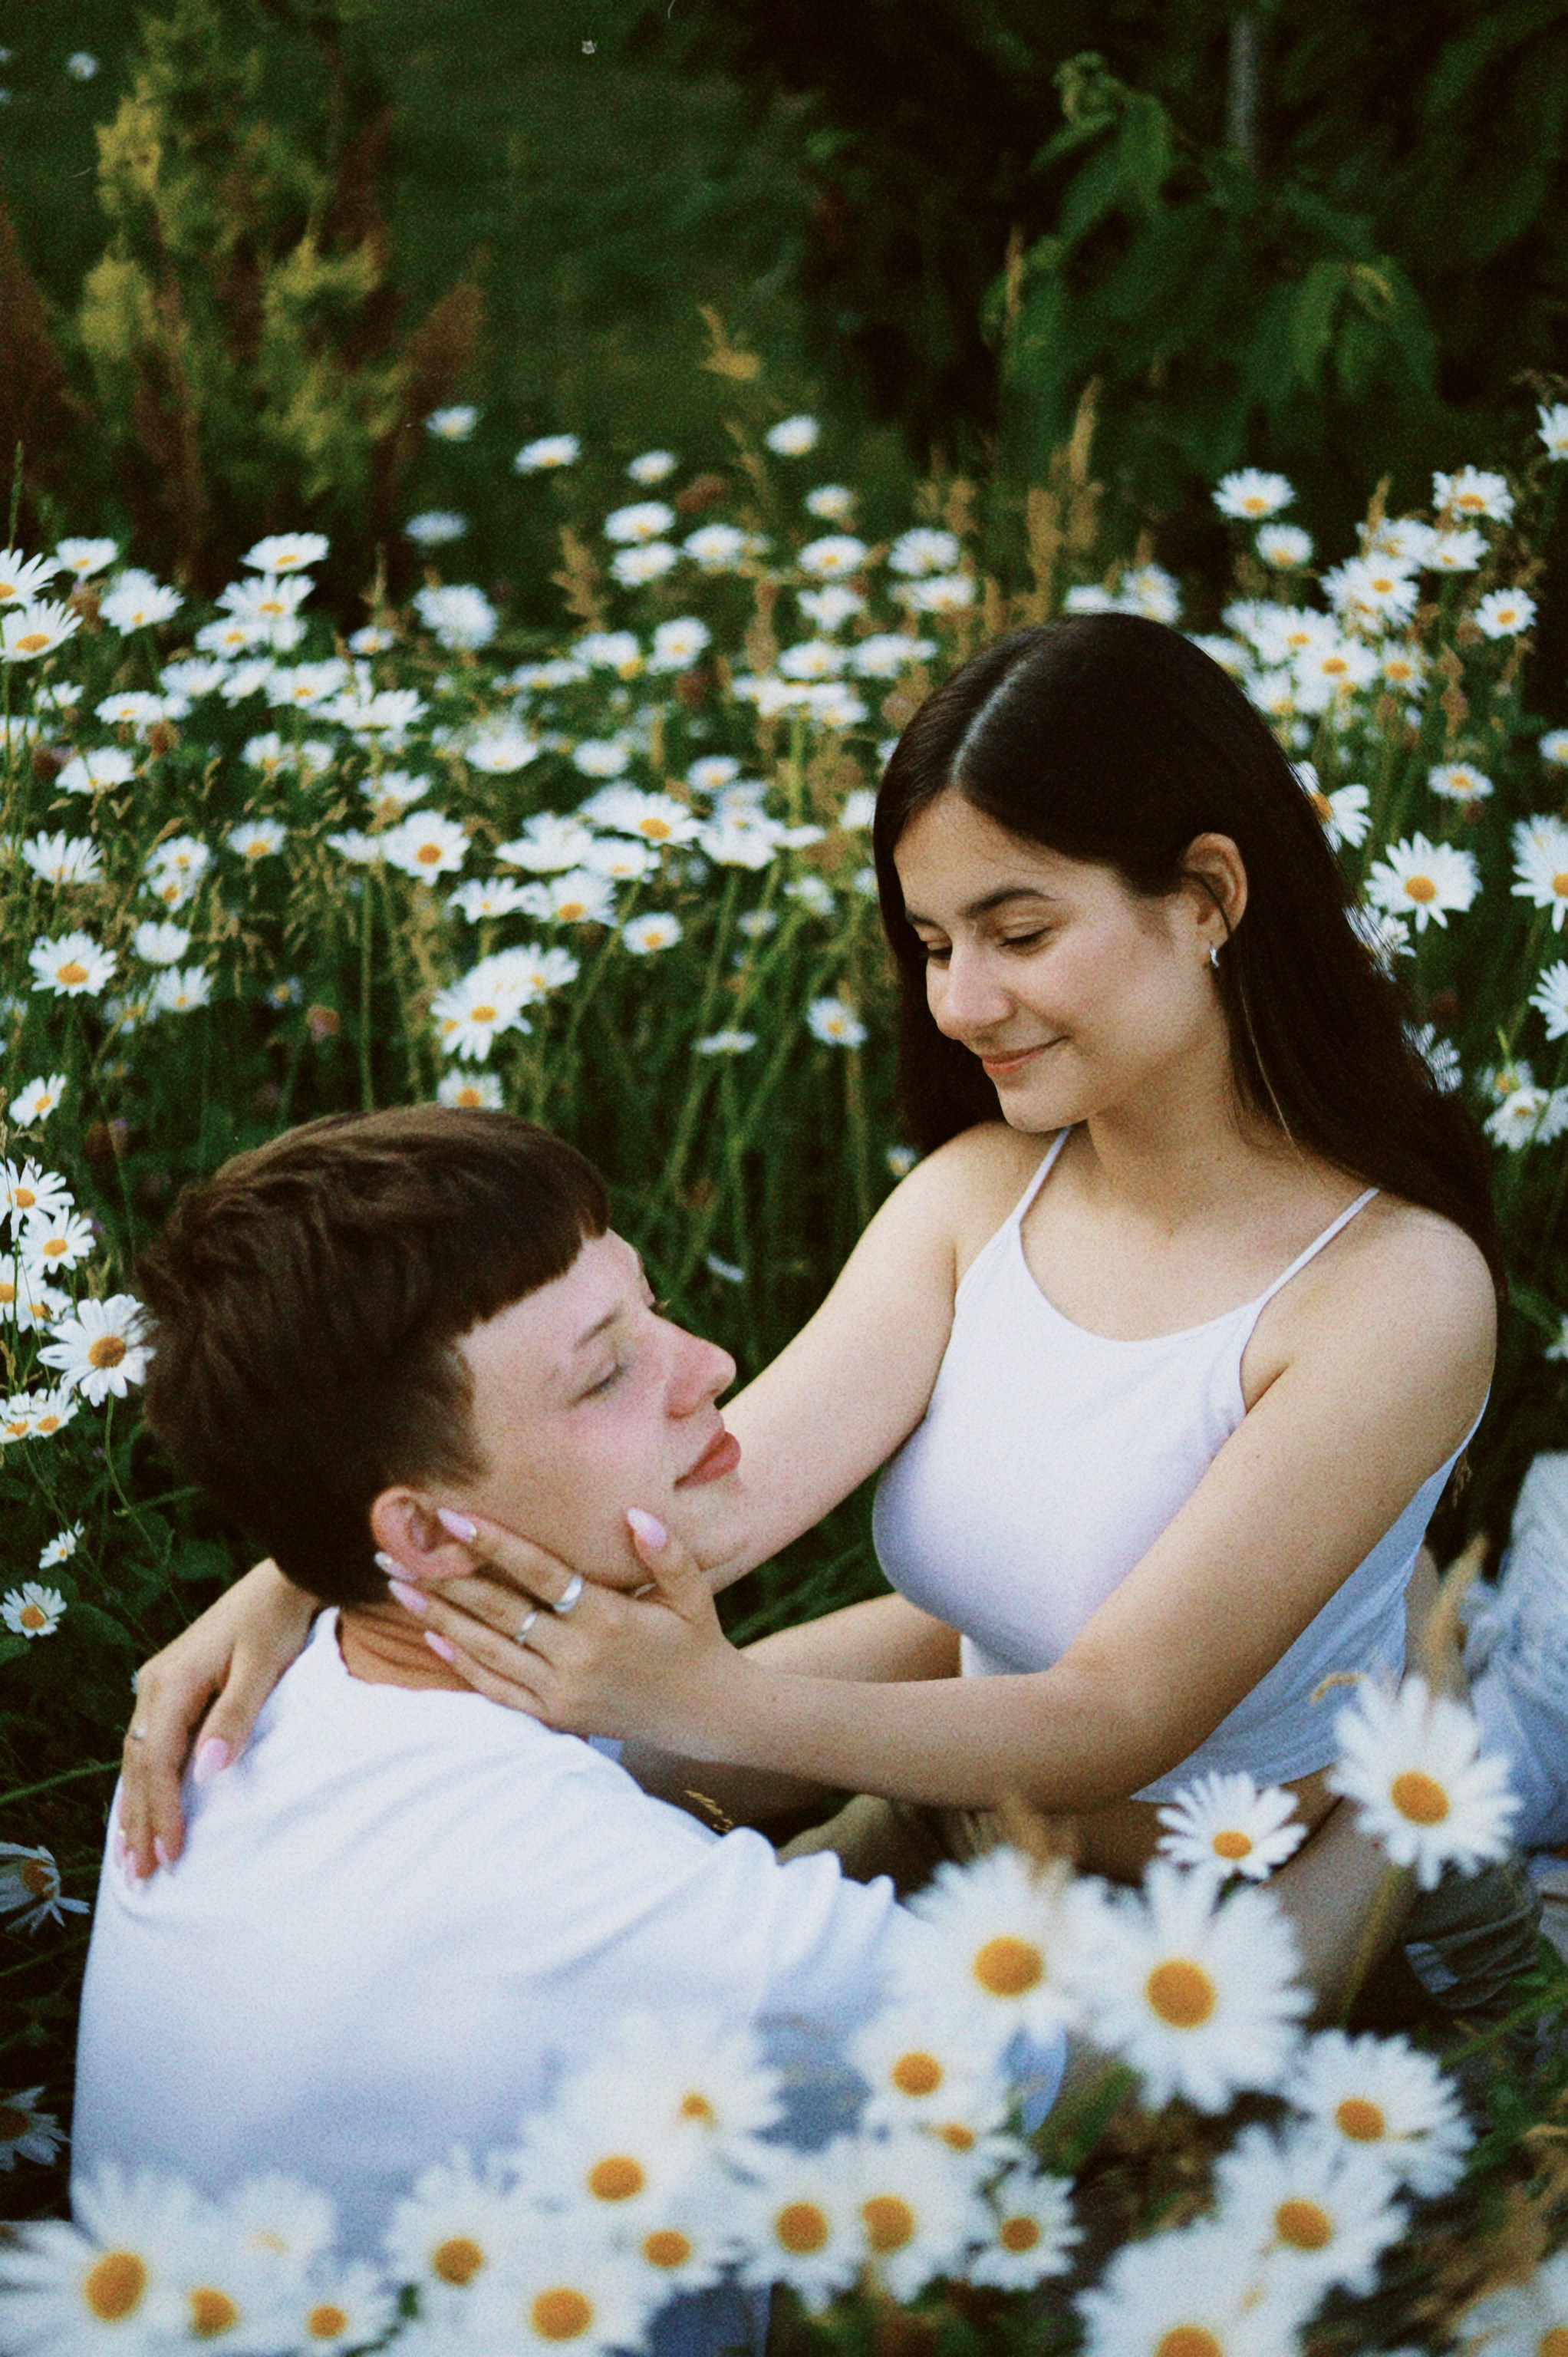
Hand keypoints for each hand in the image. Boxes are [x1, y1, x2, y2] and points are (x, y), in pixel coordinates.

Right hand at [119, 1559, 318, 1881]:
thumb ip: (235, 1717)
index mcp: (173, 1682)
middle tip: (141, 1875)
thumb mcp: (262, 1667)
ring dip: (135, 1807)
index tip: (169, 1854)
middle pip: (140, 1766)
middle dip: (140, 1821)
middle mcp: (154, 1684)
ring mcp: (158, 1685)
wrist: (282, 1579)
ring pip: (138, 1758)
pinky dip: (143, 1781)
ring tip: (130, 1856)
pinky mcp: (170, 1687)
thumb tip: (206, 1772)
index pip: (161, 1762)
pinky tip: (140, 1808)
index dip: (163, 1811)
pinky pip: (147, 1744)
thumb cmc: (276, 1621)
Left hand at [386, 1509, 749, 1753]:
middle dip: (444, 1578)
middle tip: (395, 1551)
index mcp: (609, 1618)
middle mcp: (578, 1656)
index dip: (495, 1544)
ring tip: (399, 1587)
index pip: (540, 1573)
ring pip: (488, 1649)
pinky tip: (432, 1638)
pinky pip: (497, 1689)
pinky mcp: (555, 1716)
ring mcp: (562, 1690)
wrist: (706, 1714)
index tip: (452, 1518)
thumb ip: (666, 1553)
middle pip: (499, 1611)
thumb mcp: (693, 1593)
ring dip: (439, 1617)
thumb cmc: (697, 1641)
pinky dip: (462, 1664)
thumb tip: (635, 1514)